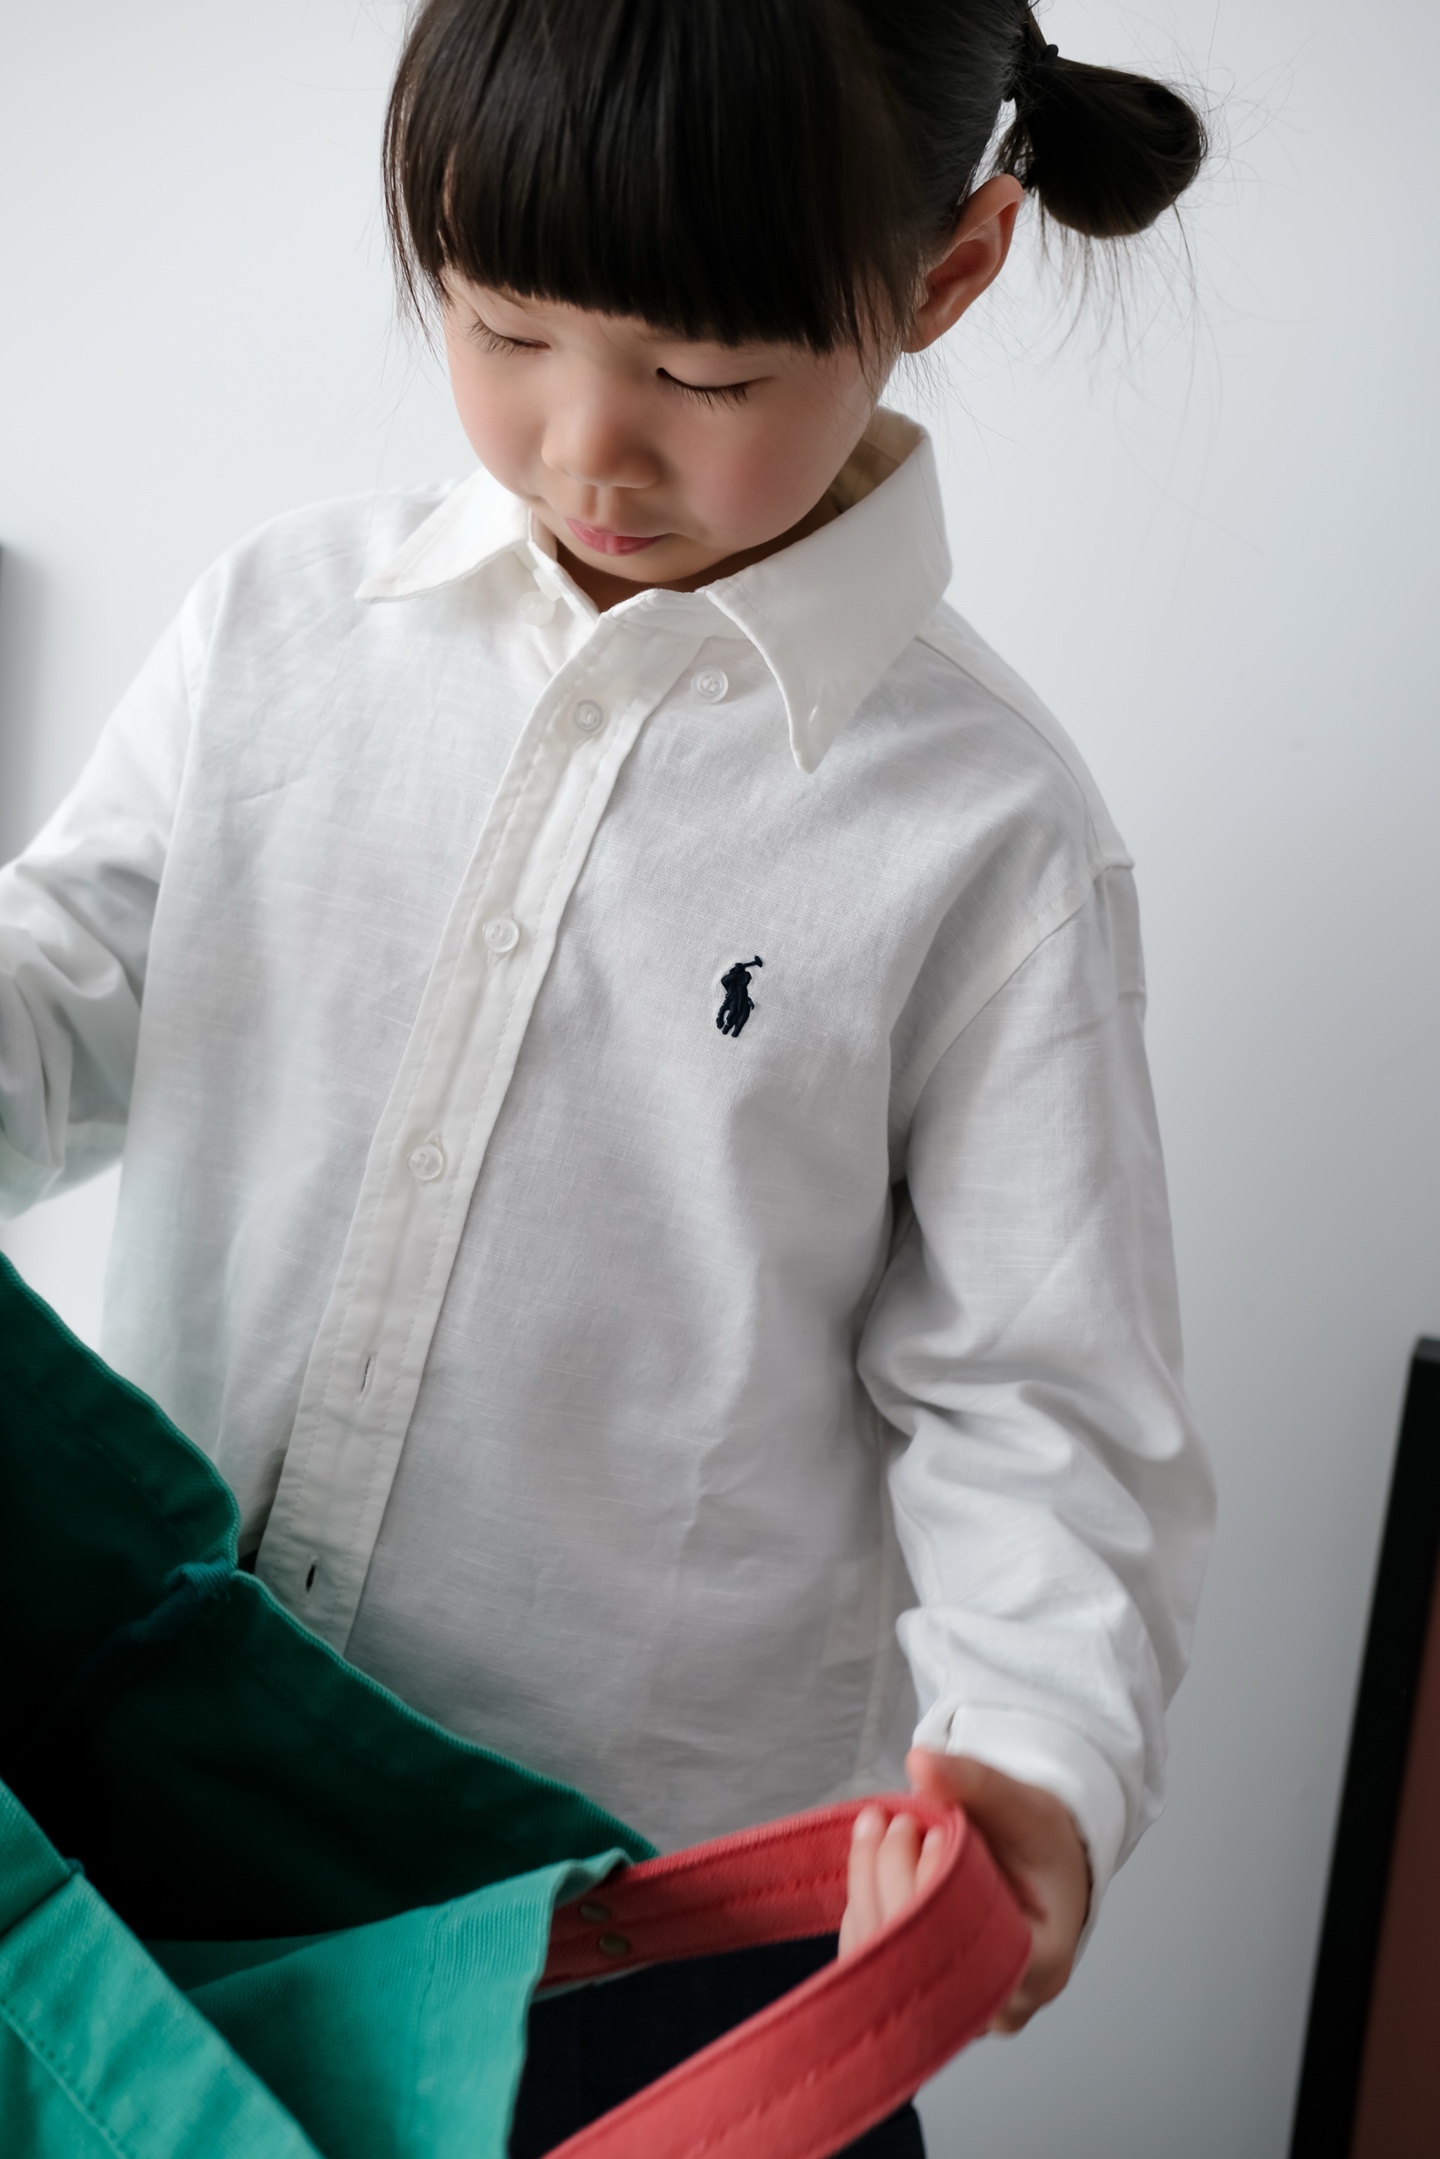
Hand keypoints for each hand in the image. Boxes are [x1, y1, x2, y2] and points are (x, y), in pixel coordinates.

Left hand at [837, 1751, 1090, 2033]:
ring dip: (868, 1887)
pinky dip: (865, 1905)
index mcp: (1040, 1964)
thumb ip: (972, 1781)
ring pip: (887, 1962)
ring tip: (877, 1831)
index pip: (967, 1941)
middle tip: (893, 1822)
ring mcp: (960, 2007)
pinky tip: (870, 1862)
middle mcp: (1000, 2002)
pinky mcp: (926, 1994)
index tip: (925, 1830)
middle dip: (890, 1877)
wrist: (1046, 1865)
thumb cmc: (1043, 1844)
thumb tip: (919, 1763)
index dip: (931, 1884)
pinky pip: (876, 1960)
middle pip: (919, 1954)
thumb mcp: (1021, 1803)